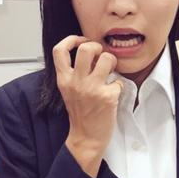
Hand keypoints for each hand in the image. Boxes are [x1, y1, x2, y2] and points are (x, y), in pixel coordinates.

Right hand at [52, 35, 122, 177]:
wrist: (86, 138)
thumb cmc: (80, 113)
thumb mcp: (69, 90)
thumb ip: (74, 73)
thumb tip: (90, 54)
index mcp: (63, 79)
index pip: (59, 50)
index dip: (71, 39)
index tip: (81, 41)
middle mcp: (76, 82)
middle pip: (86, 48)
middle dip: (97, 46)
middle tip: (101, 55)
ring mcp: (92, 89)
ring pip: (107, 58)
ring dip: (112, 61)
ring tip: (110, 71)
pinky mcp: (107, 97)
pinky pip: (119, 80)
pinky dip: (118, 85)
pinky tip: (113, 93)